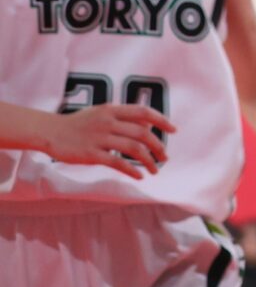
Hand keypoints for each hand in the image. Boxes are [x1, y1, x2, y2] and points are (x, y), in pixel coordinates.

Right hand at [45, 102, 174, 178]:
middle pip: (143, 133)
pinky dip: (132, 170)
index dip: (162, 120)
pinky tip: (139, 176)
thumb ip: (123, 117)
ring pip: (134, 149)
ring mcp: (100, 138)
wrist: (51, 132)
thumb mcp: (101, 113)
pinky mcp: (91, 154)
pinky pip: (117, 162)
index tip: (174, 130)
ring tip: (155, 169)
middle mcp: (109, 122)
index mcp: (113, 110)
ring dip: (149, 160)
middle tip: (165, 156)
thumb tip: (148, 126)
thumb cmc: (78, 124)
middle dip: (158, 146)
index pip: (144, 112)